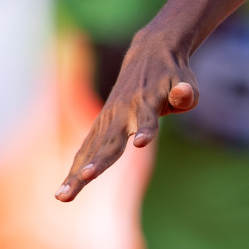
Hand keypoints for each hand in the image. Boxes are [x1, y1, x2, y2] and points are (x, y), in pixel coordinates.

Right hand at [55, 33, 198, 200]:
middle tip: (85, 178)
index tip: (140, 141)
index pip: (147, 119)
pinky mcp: (101, 124)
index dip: (145, 129)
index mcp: (148, 101)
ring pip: (92, 149)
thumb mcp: (186, 81)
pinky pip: (87, 149)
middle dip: (98, 162)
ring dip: (77, 172)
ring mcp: (109, 118)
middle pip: (111, 141)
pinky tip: (64, 191)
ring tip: (63, 195)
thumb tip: (183, 93)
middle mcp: (124, 111)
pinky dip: (75, 168)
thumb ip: (186, 92)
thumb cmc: (173, 75)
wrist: (149, 53)